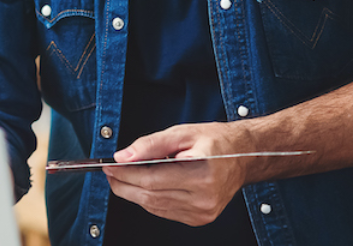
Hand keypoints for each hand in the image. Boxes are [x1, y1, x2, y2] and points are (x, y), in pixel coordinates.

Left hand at [102, 121, 250, 225]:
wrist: (244, 156)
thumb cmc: (216, 141)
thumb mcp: (182, 133)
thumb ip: (150, 145)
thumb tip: (123, 156)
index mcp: (203, 174)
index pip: (151, 180)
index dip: (125, 174)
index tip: (109, 165)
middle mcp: (205, 198)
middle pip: (150, 196)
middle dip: (124, 184)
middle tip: (110, 171)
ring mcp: (203, 212)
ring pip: (155, 206)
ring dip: (134, 193)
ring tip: (123, 177)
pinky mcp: (200, 218)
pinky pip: (165, 211)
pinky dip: (150, 200)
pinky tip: (144, 187)